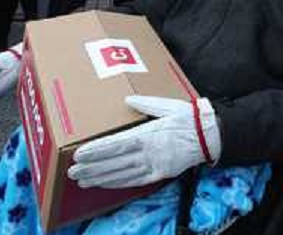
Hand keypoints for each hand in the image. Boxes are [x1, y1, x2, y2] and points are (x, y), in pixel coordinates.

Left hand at [68, 96, 220, 188]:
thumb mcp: (168, 104)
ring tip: (82, 180)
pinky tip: (105, 183)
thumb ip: (146, 103)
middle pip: (114, 162)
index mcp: (148, 133)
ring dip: (101, 178)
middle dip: (92, 167)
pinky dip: (118, 183)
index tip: (79, 154)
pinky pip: (136, 181)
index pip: (116, 144)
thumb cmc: (188, 117)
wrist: (210, 135)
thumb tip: (128, 98)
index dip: (96, 151)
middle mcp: (149, 151)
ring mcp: (155, 164)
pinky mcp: (161, 173)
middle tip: (72, 171)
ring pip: (122, 174)